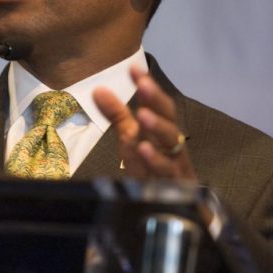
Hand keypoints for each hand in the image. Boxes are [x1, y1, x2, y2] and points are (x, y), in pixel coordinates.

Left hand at [93, 65, 195, 181]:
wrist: (170, 204)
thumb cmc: (151, 167)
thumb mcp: (131, 139)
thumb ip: (117, 115)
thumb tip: (98, 89)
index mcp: (162, 128)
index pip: (157, 103)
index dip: (148, 86)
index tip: (134, 68)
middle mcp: (171, 141)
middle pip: (169, 117)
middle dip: (156, 100)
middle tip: (143, 84)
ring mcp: (174, 161)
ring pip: (171, 141)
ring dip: (157, 126)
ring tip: (143, 114)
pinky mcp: (173, 182)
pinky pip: (167, 169)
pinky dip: (155, 159)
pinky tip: (144, 149)